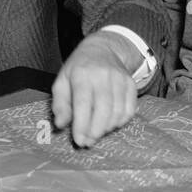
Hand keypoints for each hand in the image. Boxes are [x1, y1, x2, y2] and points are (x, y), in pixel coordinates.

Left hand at [51, 30, 140, 146]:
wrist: (102, 49)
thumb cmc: (78, 69)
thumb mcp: (62, 82)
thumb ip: (60, 104)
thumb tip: (60, 125)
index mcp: (82, 74)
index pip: (83, 104)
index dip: (82, 125)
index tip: (79, 141)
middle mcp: (103, 75)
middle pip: (103, 110)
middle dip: (95, 131)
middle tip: (87, 142)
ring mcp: (120, 79)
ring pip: (118, 112)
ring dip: (107, 128)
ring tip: (96, 133)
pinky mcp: (131, 84)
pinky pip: (129, 109)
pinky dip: (120, 122)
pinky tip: (110, 124)